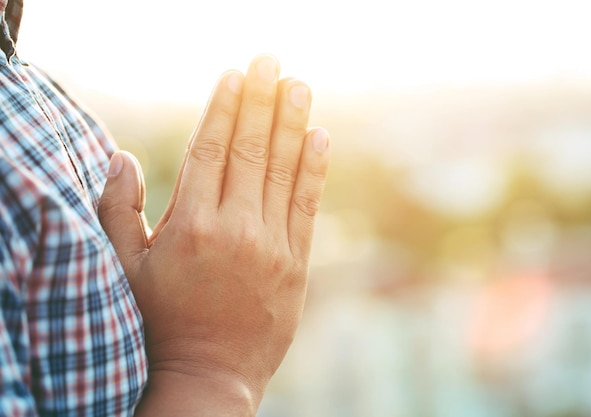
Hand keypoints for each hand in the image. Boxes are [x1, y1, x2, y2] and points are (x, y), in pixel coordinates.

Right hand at [98, 55, 329, 414]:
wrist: (211, 375)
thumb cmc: (162, 321)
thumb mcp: (126, 270)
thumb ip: (119, 211)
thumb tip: (122, 156)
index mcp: (190, 226)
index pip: (210, 150)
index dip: (223, 108)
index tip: (234, 75)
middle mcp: (235, 229)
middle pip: (249, 151)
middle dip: (260, 101)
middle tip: (270, 62)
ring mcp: (271, 246)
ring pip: (282, 171)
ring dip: (291, 124)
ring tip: (298, 84)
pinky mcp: (296, 265)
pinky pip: (307, 206)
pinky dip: (314, 169)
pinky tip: (319, 137)